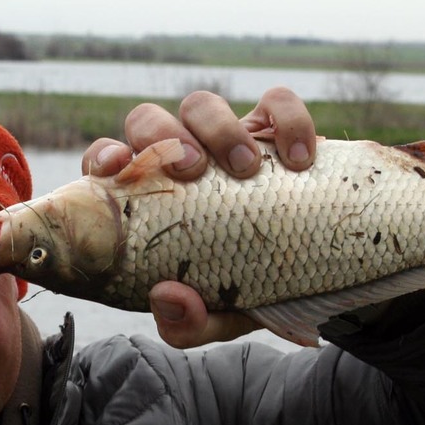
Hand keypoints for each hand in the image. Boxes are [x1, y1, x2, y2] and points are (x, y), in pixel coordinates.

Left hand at [79, 87, 317, 347]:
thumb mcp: (217, 316)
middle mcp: (178, 159)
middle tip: (195, 170)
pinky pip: (277, 102)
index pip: (107, 162)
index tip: (119, 167)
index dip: (105, 157)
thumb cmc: (249, 287)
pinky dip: (288, 119)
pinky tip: (300, 159)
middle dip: (164, 137)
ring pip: (202, 104)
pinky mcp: (276, 129)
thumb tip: (167, 298)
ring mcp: (225, 139)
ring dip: (220, 127)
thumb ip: (187, 322)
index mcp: (149, 197)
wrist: (320, 275)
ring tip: (247, 168)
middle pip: (147, 120)